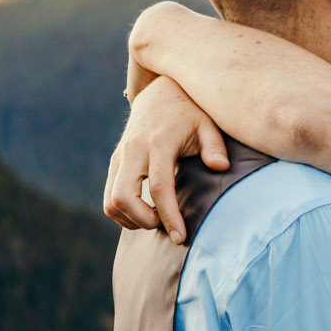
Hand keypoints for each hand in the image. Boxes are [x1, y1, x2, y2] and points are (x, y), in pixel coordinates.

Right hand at [102, 78, 228, 243]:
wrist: (159, 93)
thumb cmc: (189, 112)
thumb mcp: (207, 124)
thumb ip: (215, 146)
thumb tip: (221, 167)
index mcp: (158, 143)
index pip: (160, 187)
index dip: (169, 216)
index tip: (180, 237)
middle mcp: (133, 150)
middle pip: (123, 198)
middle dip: (142, 221)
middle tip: (164, 223)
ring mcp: (120, 157)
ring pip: (110, 201)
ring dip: (131, 220)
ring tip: (156, 218)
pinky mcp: (114, 162)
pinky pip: (109, 197)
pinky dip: (124, 212)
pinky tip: (145, 212)